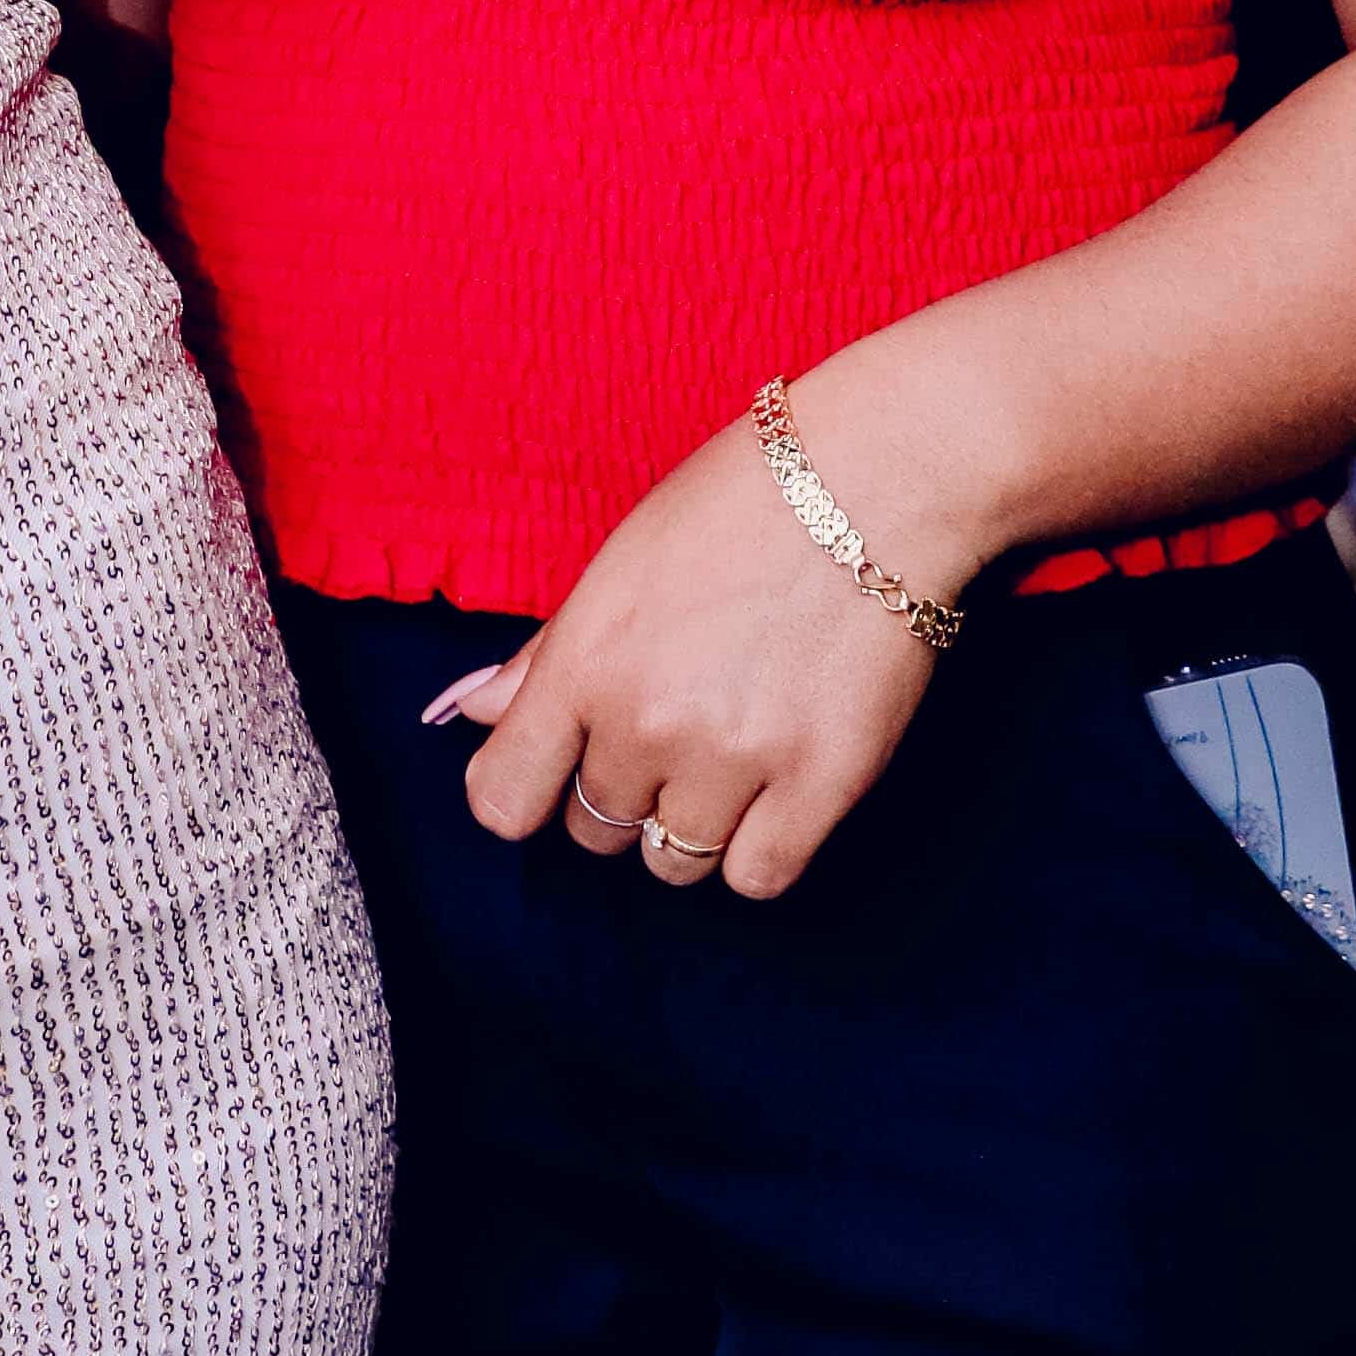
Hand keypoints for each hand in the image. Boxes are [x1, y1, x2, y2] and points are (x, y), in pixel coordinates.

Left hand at [437, 394, 972, 902]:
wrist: (879, 478)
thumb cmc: (742, 501)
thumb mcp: (621, 561)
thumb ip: (545, 653)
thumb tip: (476, 711)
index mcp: (585, 664)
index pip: (503, 797)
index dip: (521, 792)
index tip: (551, 775)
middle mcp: (648, 724)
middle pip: (594, 829)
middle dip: (621, 792)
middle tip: (673, 726)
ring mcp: (736, 761)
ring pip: (673, 866)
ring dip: (689, 824)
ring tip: (729, 752)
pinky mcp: (822, 784)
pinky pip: (757, 877)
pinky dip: (759, 847)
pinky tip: (774, 791)